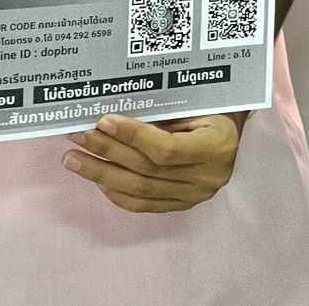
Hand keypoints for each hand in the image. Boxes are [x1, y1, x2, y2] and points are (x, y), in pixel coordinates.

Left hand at [63, 113, 238, 212]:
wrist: (234, 133)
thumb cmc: (216, 109)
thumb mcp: (199, 104)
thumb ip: (165, 114)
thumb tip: (114, 117)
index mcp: (216, 147)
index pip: (166, 149)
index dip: (133, 137)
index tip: (104, 121)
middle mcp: (207, 177)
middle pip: (147, 170)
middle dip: (107, 153)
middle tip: (77, 137)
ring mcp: (195, 195)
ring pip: (139, 190)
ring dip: (102, 174)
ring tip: (73, 159)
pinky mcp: (183, 205)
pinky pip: (144, 204)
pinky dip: (116, 192)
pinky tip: (96, 178)